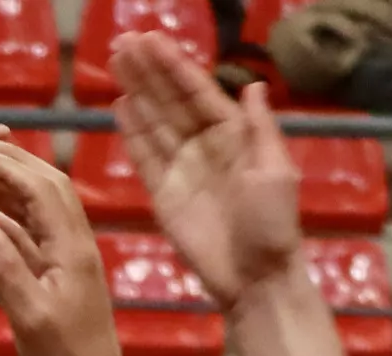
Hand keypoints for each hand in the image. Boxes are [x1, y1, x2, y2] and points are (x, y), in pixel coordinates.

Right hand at [0, 137, 126, 355]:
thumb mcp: (29, 315)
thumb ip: (3, 265)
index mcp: (71, 246)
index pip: (40, 188)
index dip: (5, 165)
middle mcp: (75, 240)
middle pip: (47, 184)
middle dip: (10, 161)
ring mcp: (71, 254)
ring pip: (43, 203)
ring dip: (10, 183)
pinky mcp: (63, 269)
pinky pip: (38, 227)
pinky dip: (12, 210)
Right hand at [113, 34, 301, 303]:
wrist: (255, 278)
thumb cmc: (272, 225)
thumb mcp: (275, 170)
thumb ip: (259, 128)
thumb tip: (252, 85)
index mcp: (233, 134)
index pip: (197, 92)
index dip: (174, 66)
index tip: (150, 40)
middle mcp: (204, 145)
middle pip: (170, 101)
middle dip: (148, 71)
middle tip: (123, 41)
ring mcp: (181, 169)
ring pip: (154, 122)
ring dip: (136, 92)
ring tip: (116, 62)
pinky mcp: (163, 194)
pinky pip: (145, 157)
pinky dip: (133, 133)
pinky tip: (120, 107)